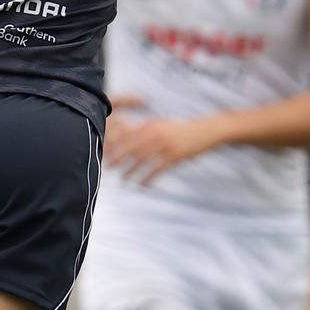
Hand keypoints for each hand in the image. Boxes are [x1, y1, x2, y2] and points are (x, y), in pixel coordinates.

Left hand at [105, 114, 226, 183]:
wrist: (204, 131)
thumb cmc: (181, 128)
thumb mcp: (163, 125)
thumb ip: (147, 130)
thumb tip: (131, 137)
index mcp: (151, 125)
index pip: (128, 135)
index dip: (115, 144)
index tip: (105, 151)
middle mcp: (155, 134)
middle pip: (132, 148)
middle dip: (118, 157)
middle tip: (107, 167)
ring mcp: (164, 146)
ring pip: (143, 160)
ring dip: (131, 170)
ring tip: (123, 178)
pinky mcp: (174, 157)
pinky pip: (157, 170)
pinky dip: (148, 178)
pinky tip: (142, 184)